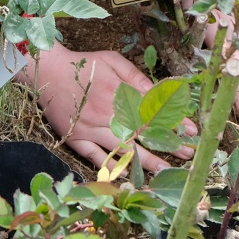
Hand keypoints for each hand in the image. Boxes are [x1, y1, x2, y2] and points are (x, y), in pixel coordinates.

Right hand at [17, 42, 191, 172]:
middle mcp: (106, 113)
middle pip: (141, 133)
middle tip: (187, 156)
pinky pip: (96, 158)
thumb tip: (160, 92)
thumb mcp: (113, 62)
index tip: (191, 132)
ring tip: (165, 171)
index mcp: (117, 92)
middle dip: (166, 145)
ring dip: (146, 161)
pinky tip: (128, 176)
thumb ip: (136, 78)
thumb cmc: (84, 65)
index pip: (152, 111)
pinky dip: (112, 167)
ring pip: (123, 149)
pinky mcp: (77, 139)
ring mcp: (90, 129)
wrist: (48, 71)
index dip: (173, 121)